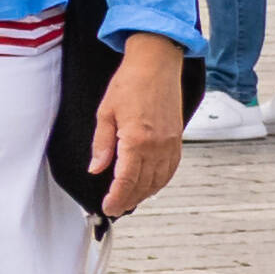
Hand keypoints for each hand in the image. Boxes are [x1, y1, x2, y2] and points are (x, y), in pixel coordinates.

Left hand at [94, 35, 191, 221]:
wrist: (156, 65)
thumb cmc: (129, 84)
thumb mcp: (105, 114)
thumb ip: (102, 145)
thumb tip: (96, 168)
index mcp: (136, 140)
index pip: (126, 180)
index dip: (117, 197)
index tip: (108, 207)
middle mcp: (157, 145)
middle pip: (144, 184)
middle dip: (129, 200)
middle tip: (115, 208)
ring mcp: (170, 143)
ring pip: (160, 179)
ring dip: (145, 194)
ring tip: (130, 201)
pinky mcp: (178, 138)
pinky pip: (171, 168)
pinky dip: (161, 181)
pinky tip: (151, 185)